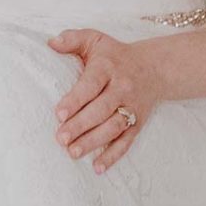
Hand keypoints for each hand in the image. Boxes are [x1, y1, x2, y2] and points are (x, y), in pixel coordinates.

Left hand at [46, 28, 162, 173]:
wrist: (154, 67)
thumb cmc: (115, 55)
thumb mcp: (95, 39)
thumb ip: (72, 39)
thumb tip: (51, 43)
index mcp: (108, 67)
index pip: (91, 85)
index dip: (75, 99)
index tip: (59, 113)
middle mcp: (122, 88)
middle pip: (102, 109)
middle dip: (81, 125)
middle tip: (61, 138)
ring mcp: (132, 107)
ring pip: (114, 127)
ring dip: (94, 142)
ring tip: (73, 153)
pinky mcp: (138, 123)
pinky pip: (127, 141)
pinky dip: (113, 156)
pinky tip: (98, 167)